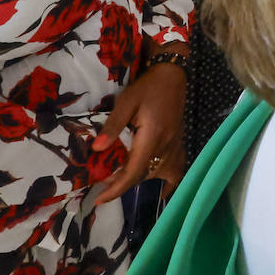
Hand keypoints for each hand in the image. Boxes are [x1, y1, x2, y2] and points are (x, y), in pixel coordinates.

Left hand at [92, 64, 186, 203]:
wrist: (172, 75)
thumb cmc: (147, 87)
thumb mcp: (126, 102)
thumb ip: (113, 126)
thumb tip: (97, 149)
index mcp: (152, 137)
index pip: (134, 171)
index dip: (117, 188)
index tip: (100, 199)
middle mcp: (166, 146)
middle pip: (145, 175)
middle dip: (123, 185)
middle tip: (102, 187)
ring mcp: (174, 146)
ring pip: (159, 175)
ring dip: (140, 181)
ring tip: (121, 181)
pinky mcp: (177, 143)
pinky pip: (175, 169)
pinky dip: (168, 182)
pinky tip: (160, 188)